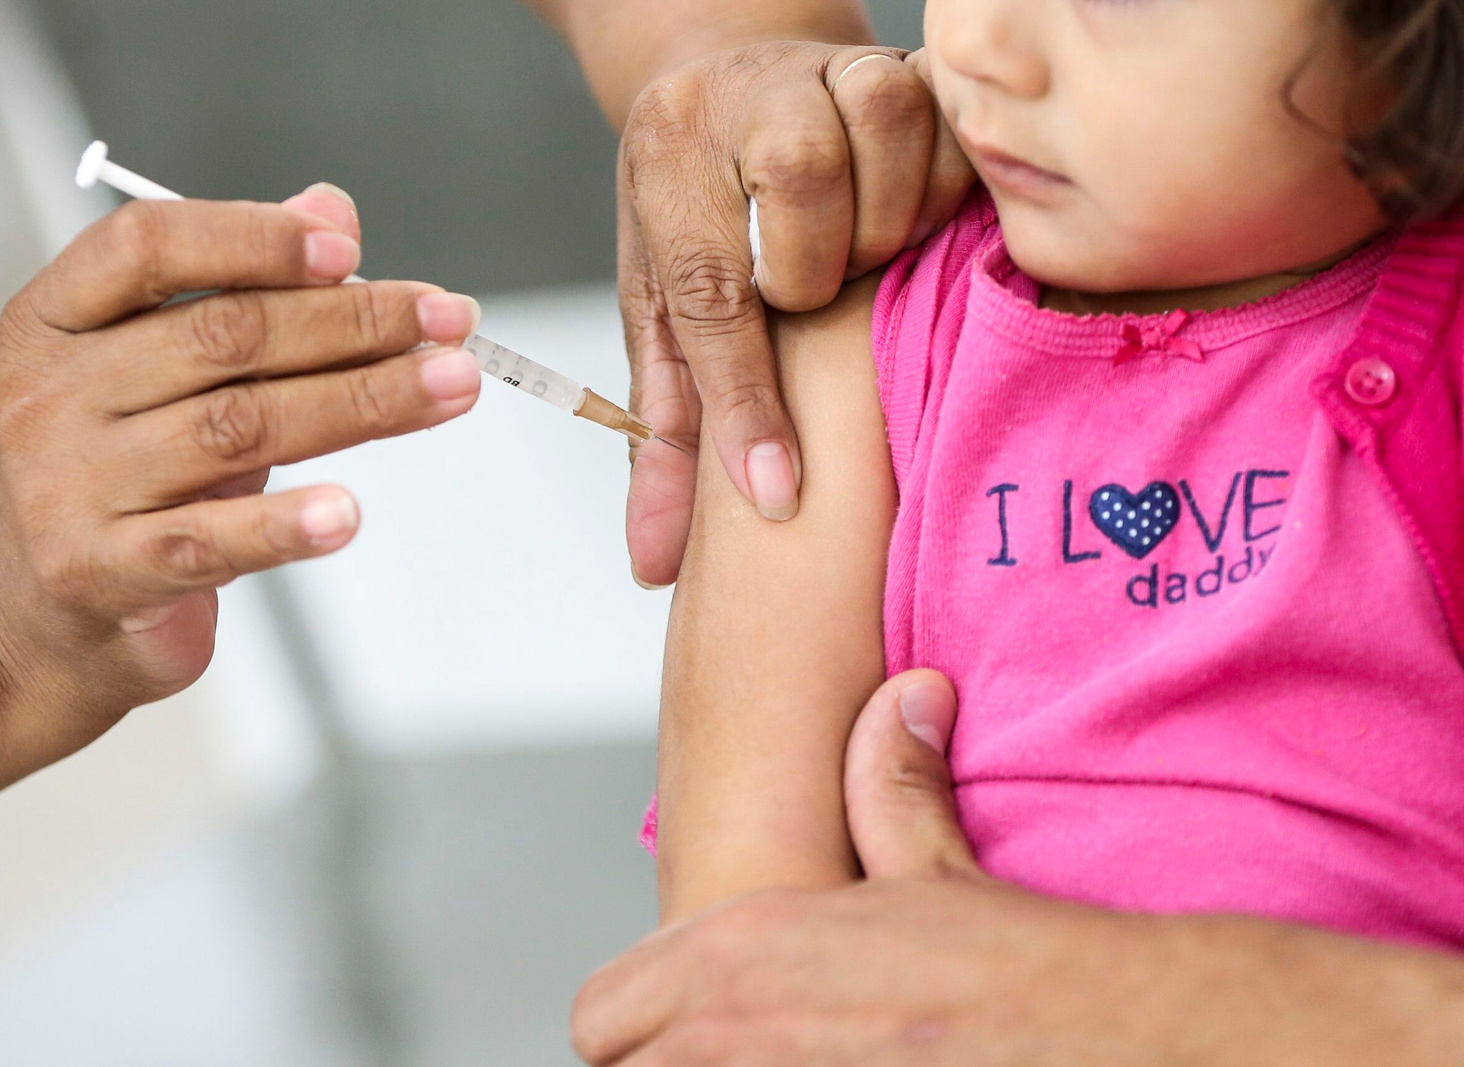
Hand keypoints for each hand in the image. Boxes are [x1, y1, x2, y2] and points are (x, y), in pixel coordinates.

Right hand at [0, 185, 483, 755]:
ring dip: (362, 402)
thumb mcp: (158, 367)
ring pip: (241, 428)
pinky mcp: (105, 571)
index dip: (252, 236)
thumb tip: (331, 210)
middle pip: (223, 338)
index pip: (146, 246)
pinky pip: (212, 541)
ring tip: (449, 387)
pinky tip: (348, 513)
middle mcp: (53, 394)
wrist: (34, 607)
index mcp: (56, 318)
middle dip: (353, 322)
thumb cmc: (117, 468)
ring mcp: (72, 485)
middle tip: (448, 322)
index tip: (350, 249)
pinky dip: (287, 525)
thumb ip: (241, 287)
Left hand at [572, 671, 1463, 1064]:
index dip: (641, 1021)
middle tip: (750, 1045)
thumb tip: (903, 696)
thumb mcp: (944, 871)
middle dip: (675, 1060)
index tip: (684, 1027)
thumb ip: (890, 784)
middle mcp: (746, 1039)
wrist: (1145, 1047)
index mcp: (748, 956)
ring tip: (807, 1050)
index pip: (603, 1016)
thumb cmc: (1040, 975)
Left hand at [618, 43, 974, 584]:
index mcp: (667, 158)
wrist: (739, 82)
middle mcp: (744, 95)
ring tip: (865, 255)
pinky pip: (956, 131)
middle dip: (818, 272)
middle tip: (816, 296)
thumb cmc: (700, 215)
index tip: (777, 495)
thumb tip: (654, 565)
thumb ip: (668, 435)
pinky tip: (916, 222)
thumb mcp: (664, 314)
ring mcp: (830, 68)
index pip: (707, 290)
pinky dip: (946, 192)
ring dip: (885, 225)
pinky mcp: (909, 62)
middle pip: (799, 185)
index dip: (746, 402)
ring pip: (886, 137)